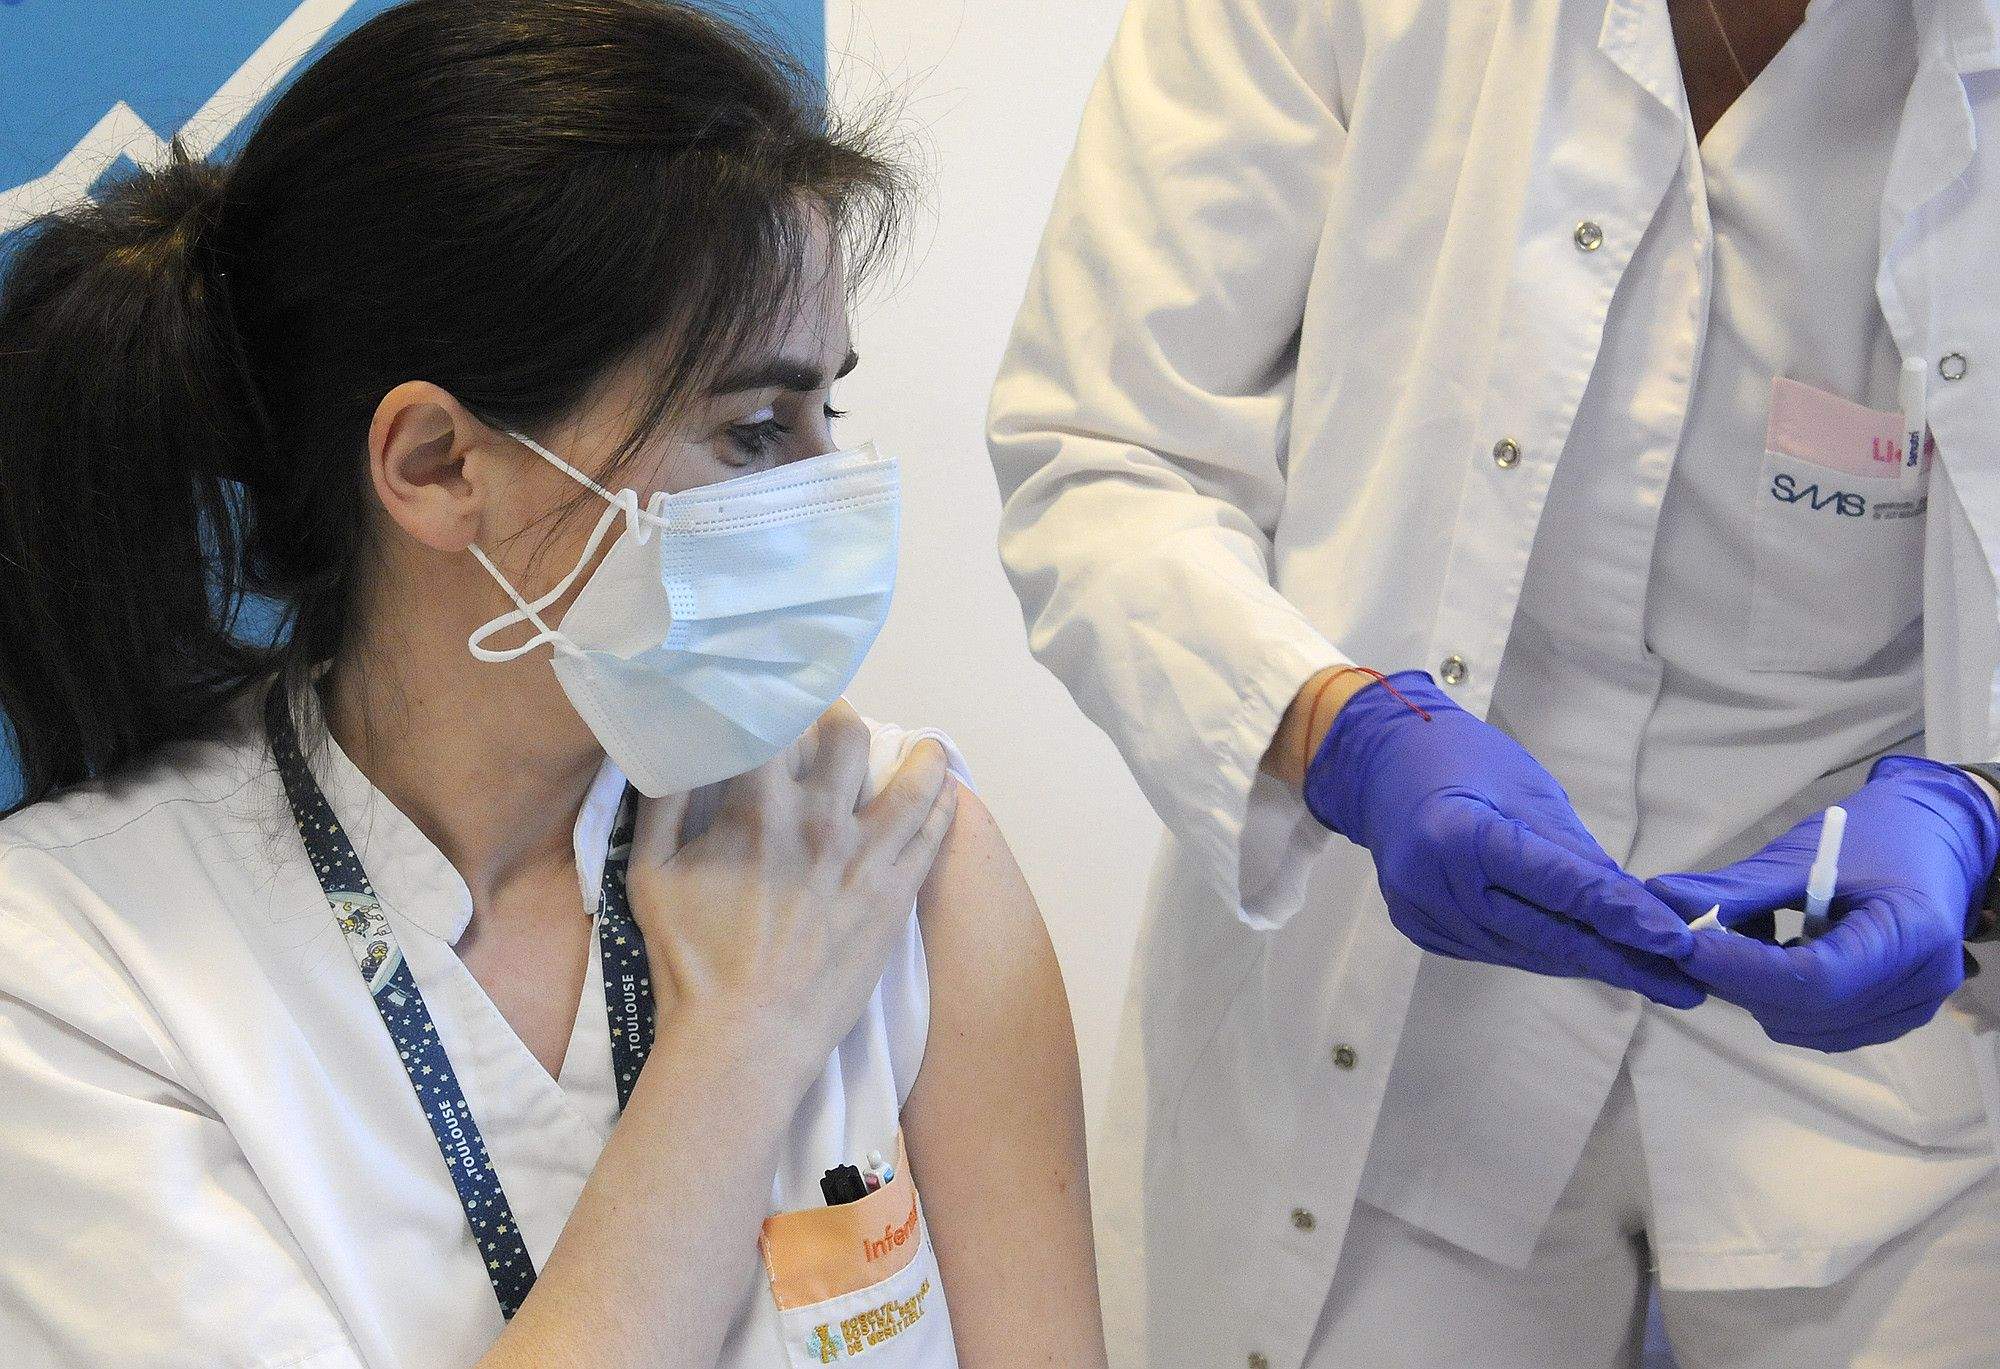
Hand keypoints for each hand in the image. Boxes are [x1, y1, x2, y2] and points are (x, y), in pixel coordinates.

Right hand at [623, 700, 958, 1084]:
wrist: (746, 1040)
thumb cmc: (690, 961)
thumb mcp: (649, 874)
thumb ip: (660, 801)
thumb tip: (670, 745)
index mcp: (759, 807)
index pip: (778, 721)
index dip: (775, 699)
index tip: (774, 691)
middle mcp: (821, 819)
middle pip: (847, 735)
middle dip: (839, 716)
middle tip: (834, 719)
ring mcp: (867, 857)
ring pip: (912, 778)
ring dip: (919, 753)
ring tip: (922, 745)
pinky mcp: (896, 894)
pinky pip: (933, 834)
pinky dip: (942, 802)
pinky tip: (944, 792)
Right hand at [1305, 671, 1702, 1005]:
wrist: (1381, 764)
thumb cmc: (1461, 758)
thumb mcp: (1529, 789)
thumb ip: (1576, 853)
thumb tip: (1635, 908)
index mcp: (1462, 834)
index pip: (1560, 887)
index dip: (1623, 918)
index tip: (1676, 943)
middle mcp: (1435, 881)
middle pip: (1545, 934)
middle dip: (1619, 960)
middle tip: (1681, 984)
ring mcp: (1422, 911)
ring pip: (1523, 952)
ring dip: (1585, 961)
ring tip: (1645, 973)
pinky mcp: (1419, 928)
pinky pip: (1495, 949)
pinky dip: (1540, 952)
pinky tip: (1580, 954)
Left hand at [1646, 756, 1998, 1051]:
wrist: (1940, 838)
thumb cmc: (1879, 834)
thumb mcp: (1806, 852)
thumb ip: (1735, 889)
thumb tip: (1659, 902)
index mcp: (1911, 935)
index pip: (1815, 979)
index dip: (1741, 969)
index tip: (1683, 947)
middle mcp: (1920, 986)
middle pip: (1807, 1011)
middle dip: (1738, 981)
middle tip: (1694, 942)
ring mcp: (1911, 1009)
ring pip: (1806, 1026)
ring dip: (1756, 991)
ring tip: (1739, 940)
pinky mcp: (1892, 1016)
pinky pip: (1820, 1025)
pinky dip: (1780, 998)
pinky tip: (1771, 955)